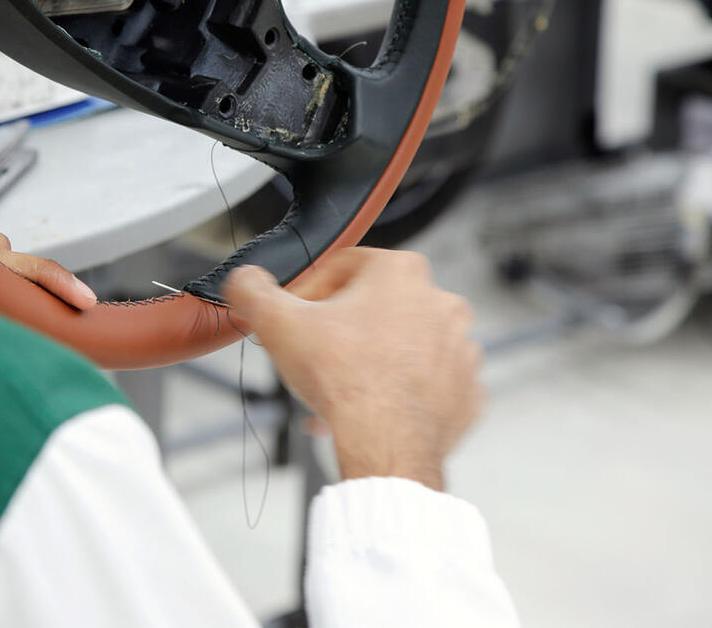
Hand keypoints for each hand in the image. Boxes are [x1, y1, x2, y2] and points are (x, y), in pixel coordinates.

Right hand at [222, 248, 482, 490]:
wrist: (386, 443)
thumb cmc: (344, 381)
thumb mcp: (277, 322)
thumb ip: (252, 290)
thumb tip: (245, 280)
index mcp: (400, 272)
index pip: (343, 267)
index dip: (309, 293)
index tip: (295, 318)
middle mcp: (439, 302)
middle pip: (376, 307)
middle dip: (342, 330)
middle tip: (316, 356)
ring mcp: (460, 348)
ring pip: (404, 346)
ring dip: (372, 361)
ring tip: (340, 389)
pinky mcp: (467, 390)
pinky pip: (429, 385)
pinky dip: (403, 393)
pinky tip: (373, 409)